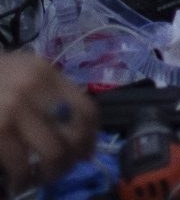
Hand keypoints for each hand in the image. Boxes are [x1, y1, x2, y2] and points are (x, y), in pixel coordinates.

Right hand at [0, 52, 97, 194]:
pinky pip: (22, 164)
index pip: (85, 107)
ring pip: (53, 152)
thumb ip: (49, 95)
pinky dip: (24, 179)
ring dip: (51, 173)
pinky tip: (20, 181)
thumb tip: (75, 135)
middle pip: (74, 132)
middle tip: (62, 169)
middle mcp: (33, 88)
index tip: (86, 152)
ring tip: (41, 178)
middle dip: (72, 158)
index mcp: (45, 73)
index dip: (90, 136)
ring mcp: (13, 110)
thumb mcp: (22, 76)